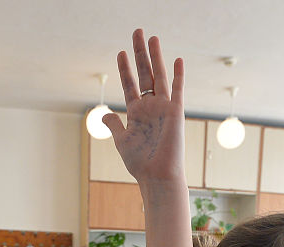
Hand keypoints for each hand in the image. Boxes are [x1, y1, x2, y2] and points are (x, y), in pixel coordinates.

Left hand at [103, 29, 184, 184]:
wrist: (157, 176)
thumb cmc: (140, 163)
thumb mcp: (122, 141)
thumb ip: (115, 125)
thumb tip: (106, 113)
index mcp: (137, 113)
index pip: (130, 84)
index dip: (125, 68)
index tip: (120, 52)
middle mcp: (151, 107)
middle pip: (144, 73)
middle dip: (140, 53)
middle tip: (137, 32)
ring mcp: (163, 108)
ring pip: (159, 76)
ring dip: (155, 57)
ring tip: (152, 37)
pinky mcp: (175, 113)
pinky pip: (177, 90)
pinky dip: (177, 75)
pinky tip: (177, 60)